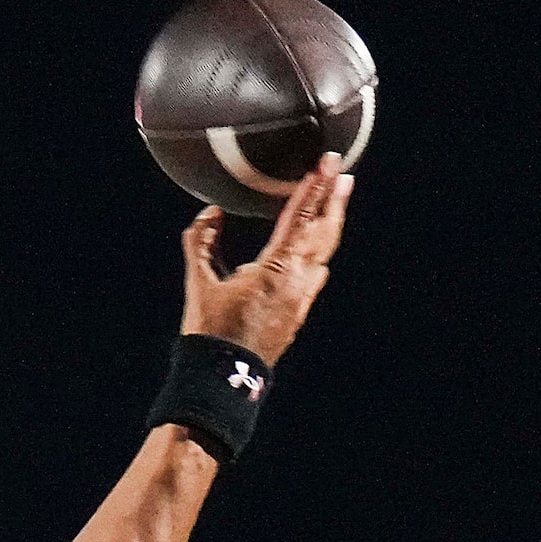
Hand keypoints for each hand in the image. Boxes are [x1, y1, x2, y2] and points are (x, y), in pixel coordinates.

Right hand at [179, 158, 353, 365]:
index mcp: (276, 268)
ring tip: (336, 202)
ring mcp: (301, 299)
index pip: (301, 217)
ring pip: (324, 253)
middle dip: (334, 201)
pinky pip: (316, 273)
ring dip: (330, 224)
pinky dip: (320, 251)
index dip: (314, 186)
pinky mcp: (298, 313)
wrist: (223, 378)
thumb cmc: (210, 331)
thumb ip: (201, 242)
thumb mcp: (199, 282)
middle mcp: (297, 281)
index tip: (326, 163)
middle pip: (324, 232)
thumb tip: (212, 214)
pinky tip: (318, 249)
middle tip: (342, 174)